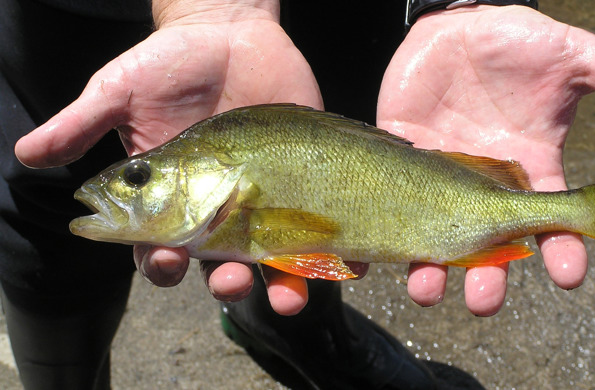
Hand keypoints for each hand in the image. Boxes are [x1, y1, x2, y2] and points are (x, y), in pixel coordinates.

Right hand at [14, 1, 323, 314]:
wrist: (229, 32)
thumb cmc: (168, 64)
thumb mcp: (120, 89)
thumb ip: (83, 123)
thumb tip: (25, 154)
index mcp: (172, 201)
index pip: (163, 249)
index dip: (163, 264)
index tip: (169, 265)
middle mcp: (220, 210)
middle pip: (223, 265)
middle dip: (228, 282)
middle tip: (232, 283)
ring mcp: (267, 199)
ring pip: (274, 258)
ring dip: (281, 283)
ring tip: (288, 295)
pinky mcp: (307, 181)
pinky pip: (320, 222)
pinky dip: (332, 249)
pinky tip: (346, 263)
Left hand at [377, 5, 594, 315]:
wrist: (460, 23)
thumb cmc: (518, 42)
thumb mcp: (568, 55)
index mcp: (527, 168)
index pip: (549, 220)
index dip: (560, 250)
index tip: (566, 275)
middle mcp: (482, 184)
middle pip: (487, 244)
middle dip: (487, 276)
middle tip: (483, 301)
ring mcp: (437, 175)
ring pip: (433, 234)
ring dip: (429, 267)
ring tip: (425, 288)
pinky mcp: (399, 156)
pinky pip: (384, 198)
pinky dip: (376, 228)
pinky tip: (367, 255)